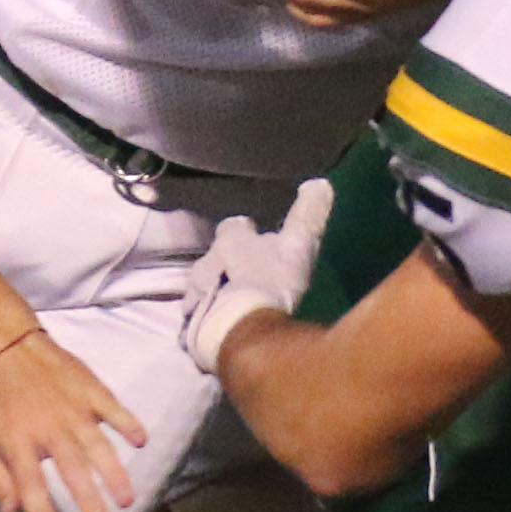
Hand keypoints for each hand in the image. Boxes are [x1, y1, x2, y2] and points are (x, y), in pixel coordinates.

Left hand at [0, 329, 145, 511]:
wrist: (1, 344)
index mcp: (16, 442)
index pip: (30, 487)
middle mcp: (47, 428)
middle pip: (72, 471)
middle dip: (89, 503)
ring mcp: (71, 407)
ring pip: (97, 445)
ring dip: (114, 474)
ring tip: (126, 500)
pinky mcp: (87, 388)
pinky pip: (113, 408)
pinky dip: (128, 424)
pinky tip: (141, 441)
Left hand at [181, 177, 334, 374]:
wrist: (243, 328)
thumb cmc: (270, 281)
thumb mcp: (298, 245)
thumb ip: (307, 215)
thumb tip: (320, 182)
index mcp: (230, 241)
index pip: (232, 227)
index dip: (242, 231)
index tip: (252, 234)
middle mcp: (205, 264)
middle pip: (211, 260)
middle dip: (223, 265)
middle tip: (241, 276)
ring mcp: (194, 297)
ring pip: (199, 290)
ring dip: (211, 294)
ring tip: (229, 305)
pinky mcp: (190, 326)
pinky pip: (194, 321)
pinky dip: (203, 322)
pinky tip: (218, 329)